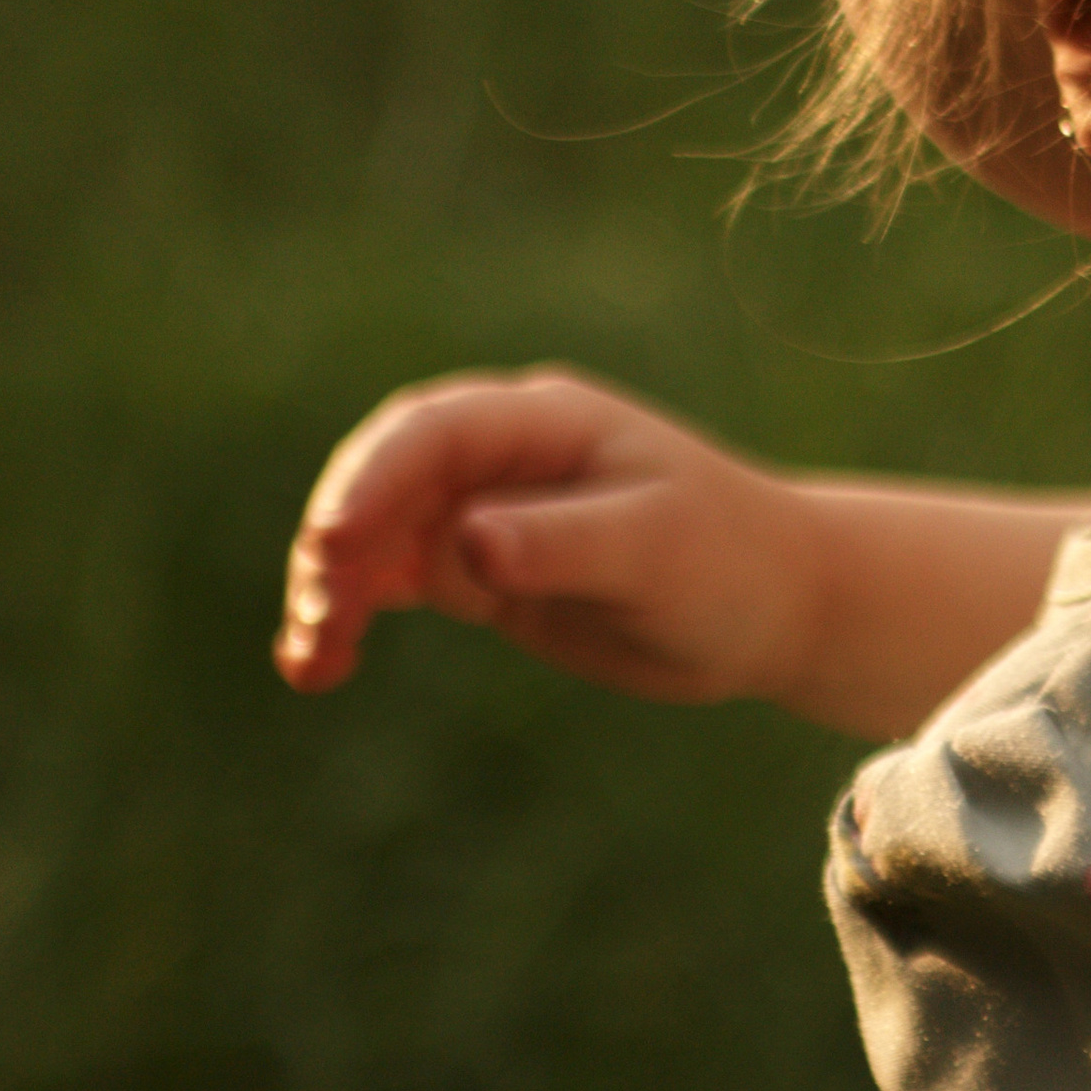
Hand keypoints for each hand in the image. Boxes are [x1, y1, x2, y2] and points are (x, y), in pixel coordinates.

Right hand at [274, 369, 828, 709]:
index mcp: (546, 422)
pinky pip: (390, 585)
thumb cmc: (731, 560)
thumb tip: (468, 543)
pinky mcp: (480, 572)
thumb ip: (562, 542)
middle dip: (340, 539)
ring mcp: (483, 511)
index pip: (433, 432)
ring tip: (313, 660)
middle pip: (385, 480)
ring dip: (331, 589)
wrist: (776, 606)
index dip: (373, 478)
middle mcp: (502, 456)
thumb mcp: (655, 550)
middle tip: (321, 609)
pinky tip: (315, 669)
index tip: (333, 542)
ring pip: (376, 538)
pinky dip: (349, 619)